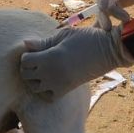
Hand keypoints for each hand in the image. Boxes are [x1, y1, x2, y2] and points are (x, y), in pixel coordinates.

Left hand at [19, 25, 133, 100]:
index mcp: (50, 56)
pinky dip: (45, 91)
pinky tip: (49, 82)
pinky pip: (48, 97)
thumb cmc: (87, 38)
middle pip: (25, 74)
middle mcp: (51, 72)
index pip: (24, 60)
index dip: (27, 55)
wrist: (109, 51)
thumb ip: (44, 42)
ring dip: (33, 79)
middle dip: (27, 67)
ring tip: (41, 71)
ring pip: (33, 87)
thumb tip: (25, 43)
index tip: (35, 50)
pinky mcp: (67, 90)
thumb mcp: (64, 35)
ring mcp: (58, 83)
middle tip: (36, 60)